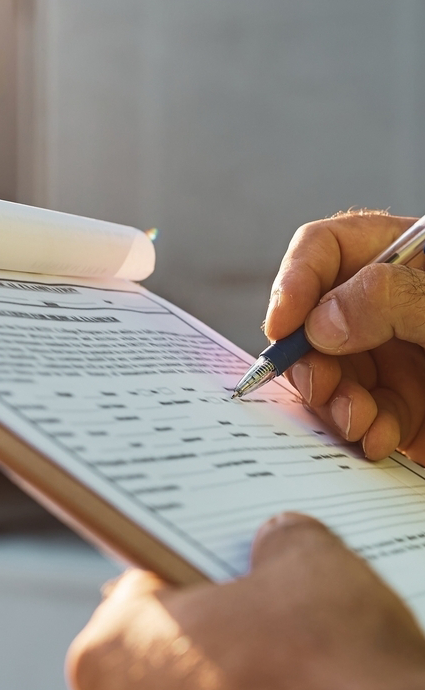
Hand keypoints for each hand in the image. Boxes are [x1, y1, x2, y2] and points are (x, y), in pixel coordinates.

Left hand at [66, 514, 424, 689]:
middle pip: (155, 687)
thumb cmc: (335, 686)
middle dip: (208, 672)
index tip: (234, 590)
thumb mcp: (318, 569)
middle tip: (279, 662)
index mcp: (109, 653)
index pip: (143, 599)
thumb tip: (281, 540)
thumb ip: (282, 543)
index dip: (198, 587)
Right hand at [264, 212, 424, 459]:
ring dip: (336, 404)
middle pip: (315, 321)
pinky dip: (366, 433)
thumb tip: (320, 322)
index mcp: (405, 256)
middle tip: (321, 385)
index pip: (326, 249)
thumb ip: (393, 301)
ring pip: (332, 376)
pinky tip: (381, 441)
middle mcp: (390, 305)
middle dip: (310, 359)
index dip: (296, 282)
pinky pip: (364, 419)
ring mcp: (397, 356)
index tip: (284, 325)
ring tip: (360, 421)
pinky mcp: (405, 407)